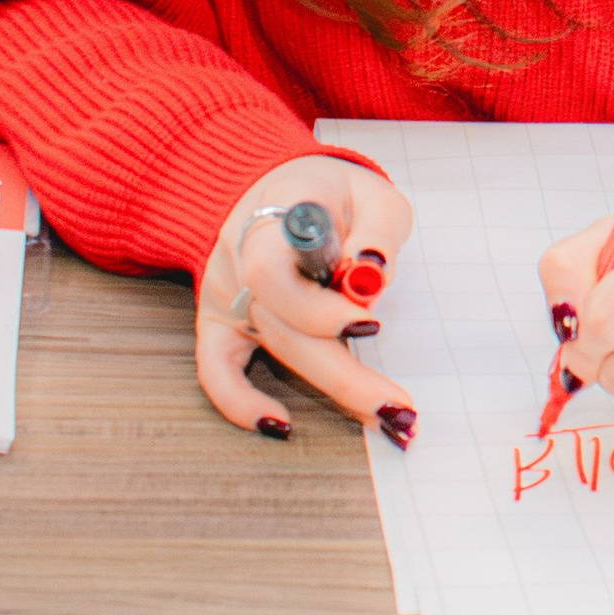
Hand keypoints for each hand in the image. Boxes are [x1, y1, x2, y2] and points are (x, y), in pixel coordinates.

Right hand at [195, 157, 415, 441]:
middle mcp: (237, 261)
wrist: (285, 187)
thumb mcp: (373, 194)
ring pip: (271, 350)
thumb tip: (371, 274)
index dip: (318, 306)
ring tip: (388, 417)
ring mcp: (224, 295)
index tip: (369, 320)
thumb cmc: (334, 195)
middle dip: (345, 374)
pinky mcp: (218, 323)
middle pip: (283, 328)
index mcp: (272, 220)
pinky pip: (214, 371)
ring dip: (332, 388)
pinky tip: (279, 426)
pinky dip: (238, 403)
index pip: (273, 271)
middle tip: (399, 406)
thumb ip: (377, 229)